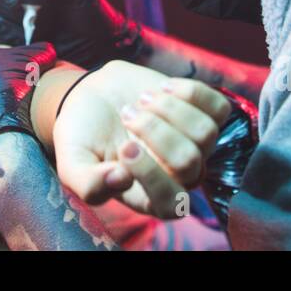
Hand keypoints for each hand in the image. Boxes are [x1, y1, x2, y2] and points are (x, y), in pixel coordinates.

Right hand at [54, 59, 231, 217]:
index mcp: (149, 196)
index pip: (172, 203)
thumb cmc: (82, 134)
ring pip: (206, 133)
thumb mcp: (71, 162)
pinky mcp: (202, 112)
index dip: (152, 176)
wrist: (91, 94)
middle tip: (126, 114)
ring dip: (169, 109)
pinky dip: (190, 92)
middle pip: (189, 161)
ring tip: (141, 99)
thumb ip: (87, 183)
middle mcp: (178, 174)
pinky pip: (219, 107)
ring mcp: (194, 143)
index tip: (124, 148)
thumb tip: (120, 180)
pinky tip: (162, 87)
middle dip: (155, 132)